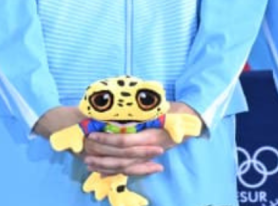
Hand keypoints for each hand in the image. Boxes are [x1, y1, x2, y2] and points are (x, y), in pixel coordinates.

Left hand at [80, 101, 202, 177]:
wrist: (192, 122)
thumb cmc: (175, 111)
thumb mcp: (159, 107)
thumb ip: (140, 112)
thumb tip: (118, 110)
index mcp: (151, 136)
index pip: (125, 141)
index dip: (108, 139)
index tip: (93, 134)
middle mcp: (150, 150)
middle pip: (122, 157)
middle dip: (102, 154)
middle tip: (85, 149)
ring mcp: (149, 156)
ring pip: (124, 166)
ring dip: (105, 166)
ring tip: (89, 163)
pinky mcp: (148, 159)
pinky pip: (129, 169)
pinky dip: (115, 171)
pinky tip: (102, 171)